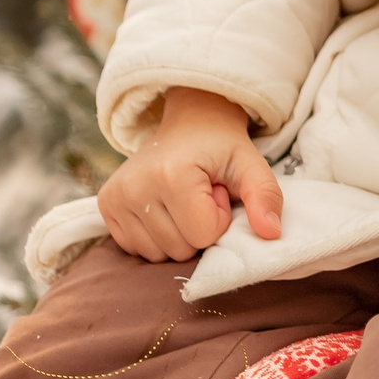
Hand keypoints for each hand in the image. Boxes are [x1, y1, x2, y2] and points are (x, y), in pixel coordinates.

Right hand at [97, 87, 283, 261]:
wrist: (188, 124)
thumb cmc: (221, 147)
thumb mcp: (251, 165)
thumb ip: (266, 196)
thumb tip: (272, 235)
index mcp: (171, 174)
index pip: (203, 235)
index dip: (219, 217)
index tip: (216, 190)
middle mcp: (134, 187)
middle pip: (180, 249)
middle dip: (199, 227)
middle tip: (201, 193)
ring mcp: (115, 198)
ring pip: (159, 254)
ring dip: (179, 233)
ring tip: (183, 198)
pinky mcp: (106, 207)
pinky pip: (138, 249)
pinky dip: (157, 236)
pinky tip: (164, 207)